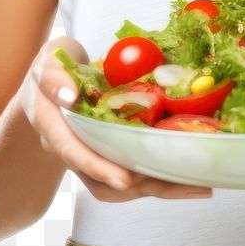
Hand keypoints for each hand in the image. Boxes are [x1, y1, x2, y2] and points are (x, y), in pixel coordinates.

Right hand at [19, 36, 212, 201]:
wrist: (56, 80)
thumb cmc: (55, 66)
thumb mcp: (50, 59)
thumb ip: (53, 75)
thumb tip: (68, 96)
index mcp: (53, 126)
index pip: (73, 151)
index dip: (98, 166)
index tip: (124, 179)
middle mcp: (71, 148)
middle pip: (102, 180)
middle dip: (140, 184)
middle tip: (177, 180)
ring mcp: (92, 155)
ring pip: (121, 184)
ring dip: (157, 186)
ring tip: (195, 185)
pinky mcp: (111, 155)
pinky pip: (134, 172)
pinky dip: (160, 177)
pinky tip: (191, 177)